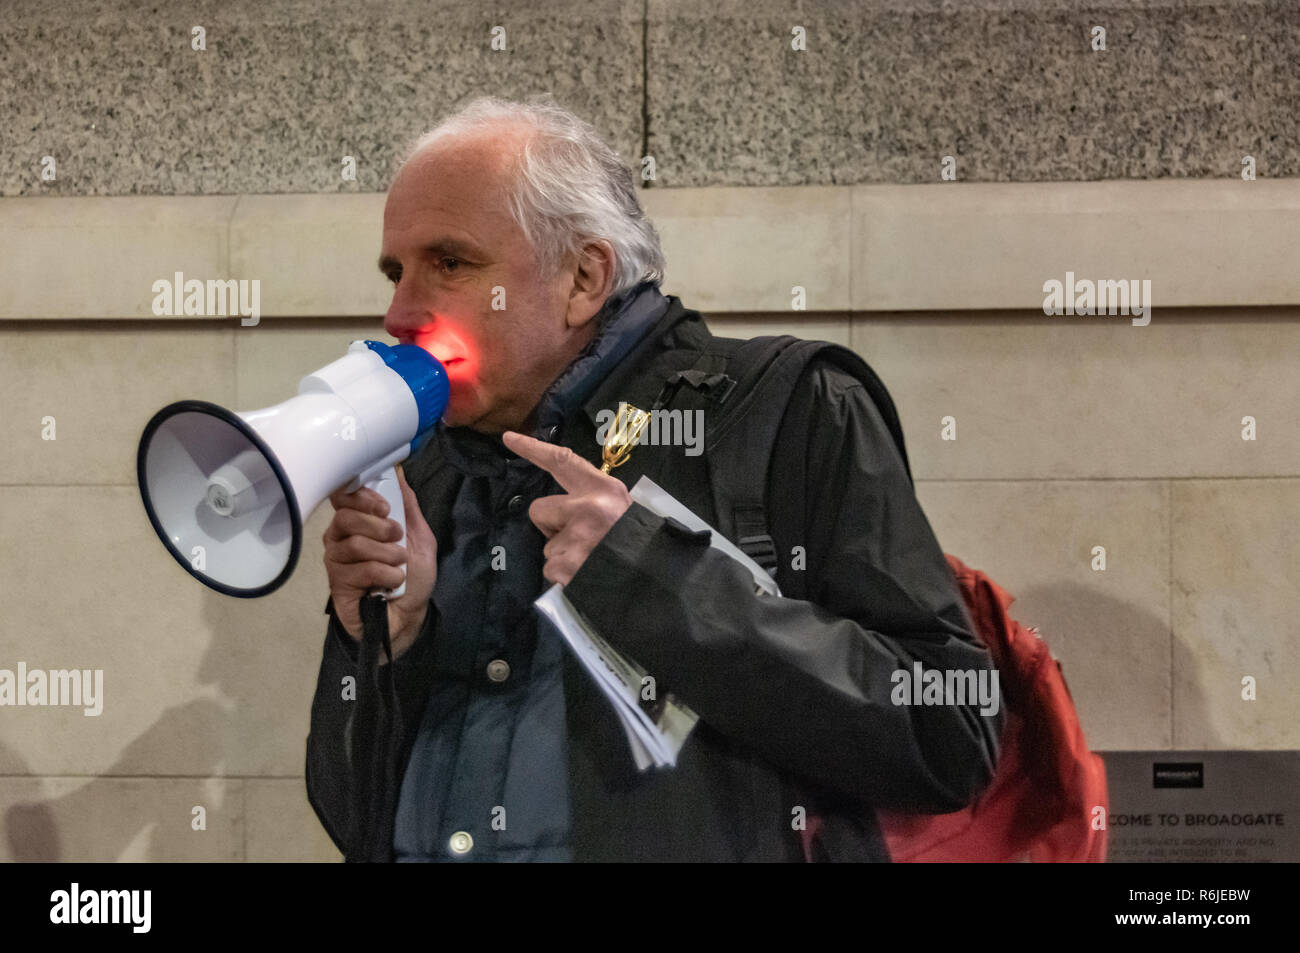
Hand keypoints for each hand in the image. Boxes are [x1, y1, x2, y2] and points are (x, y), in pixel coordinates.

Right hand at [322, 465, 436, 657]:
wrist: (408, 617)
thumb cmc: (412, 577)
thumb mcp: (420, 538)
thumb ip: (408, 506)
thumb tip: (398, 472)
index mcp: (358, 521)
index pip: (343, 495)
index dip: (362, 496)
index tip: (386, 507)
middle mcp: (340, 536)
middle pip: (347, 517)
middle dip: (380, 527)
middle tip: (398, 539)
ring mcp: (336, 559)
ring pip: (355, 544)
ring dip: (388, 554)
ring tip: (400, 565)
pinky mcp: (337, 582)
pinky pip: (359, 569)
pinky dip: (385, 574)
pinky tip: (392, 582)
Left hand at [502, 430, 633, 585]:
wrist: (656, 576)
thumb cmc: (639, 542)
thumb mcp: (624, 511)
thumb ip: (595, 502)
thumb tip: (566, 510)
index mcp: (604, 489)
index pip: (563, 461)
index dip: (533, 449)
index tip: (508, 438)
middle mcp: (588, 508)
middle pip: (540, 509)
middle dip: (551, 527)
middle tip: (578, 541)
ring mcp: (576, 537)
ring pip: (547, 545)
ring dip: (562, 554)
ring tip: (589, 561)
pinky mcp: (567, 565)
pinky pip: (551, 569)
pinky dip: (563, 576)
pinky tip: (584, 576)